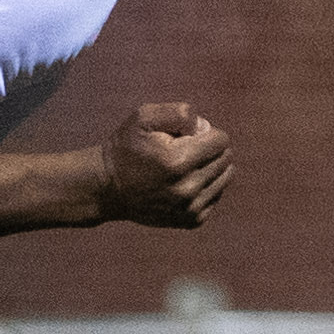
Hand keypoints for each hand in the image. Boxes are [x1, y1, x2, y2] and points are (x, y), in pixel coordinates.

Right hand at [97, 101, 233, 229]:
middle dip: (209, 149)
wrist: (107, 188)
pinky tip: (183, 183)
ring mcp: (190, 208)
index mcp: (178, 161)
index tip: (184, 136)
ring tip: (183, 166)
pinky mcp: (191, 220)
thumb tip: (205, 129)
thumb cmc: (127, 147)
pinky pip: (216, 195)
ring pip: (225, 177)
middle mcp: (187, 188)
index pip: (221, 141)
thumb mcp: (145, 117)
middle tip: (181, 150)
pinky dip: (205, 186)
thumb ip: (180, 113)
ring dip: (209, 167)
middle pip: (225, 158)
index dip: (205, 132)